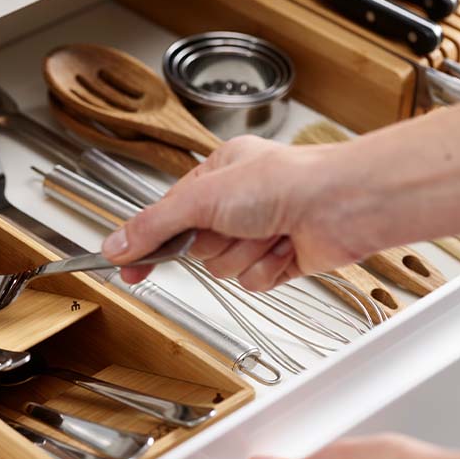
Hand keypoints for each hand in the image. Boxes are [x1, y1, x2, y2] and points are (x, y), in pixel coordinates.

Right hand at [101, 136, 369, 290]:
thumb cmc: (287, 181)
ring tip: (267, 231)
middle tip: (229, 226)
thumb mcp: (201, 198)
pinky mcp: (280, 259)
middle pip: (195, 249)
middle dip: (214, 243)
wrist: (342, 204)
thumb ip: (153, 225)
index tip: (125, 265)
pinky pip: (253, 282)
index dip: (147, 243)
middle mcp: (236, 204)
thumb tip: (116, 244)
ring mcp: (259, 233)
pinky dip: (267, 268)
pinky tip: (285, 246)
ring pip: (224, 269)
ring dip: (244, 255)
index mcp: (215, 176)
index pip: (166, 217)